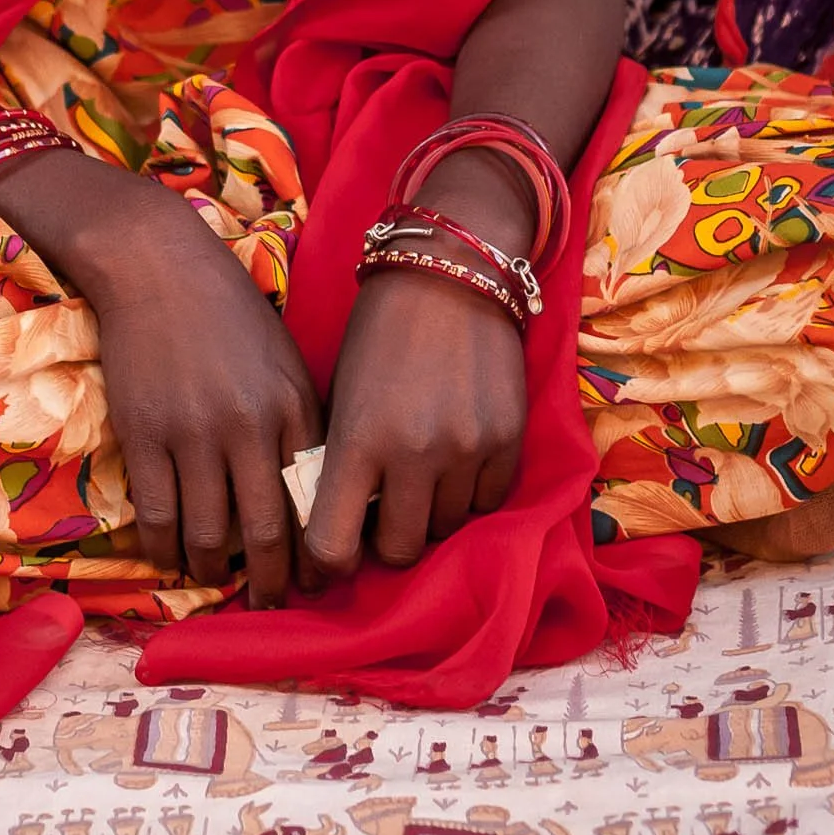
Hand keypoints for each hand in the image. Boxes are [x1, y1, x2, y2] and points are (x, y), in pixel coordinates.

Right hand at [60, 184, 322, 607]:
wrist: (157, 264)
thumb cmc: (228, 310)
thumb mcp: (283, 360)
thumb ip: (299, 424)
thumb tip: (311, 495)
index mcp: (293, 406)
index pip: (314, 502)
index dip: (317, 555)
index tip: (314, 580)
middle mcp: (249, 426)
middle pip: (268, 534)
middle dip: (273, 584)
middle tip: (271, 606)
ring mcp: (194, 433)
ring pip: (210, 535)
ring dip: (215, 574)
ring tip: (217, 581)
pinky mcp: (145, 434)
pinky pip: (157, 517)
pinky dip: (165, 549)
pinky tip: (171, 555)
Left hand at [305, 267, 526, 576]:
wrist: (451, 270)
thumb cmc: (380, 330)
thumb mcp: (340, 390)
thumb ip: (339, 458)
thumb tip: (330, 525)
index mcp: (356, 438)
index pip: (331, 546)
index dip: (325, 564)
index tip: (327, 559)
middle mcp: (413, 453)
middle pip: (398, 552)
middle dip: (385, 540)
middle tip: (381, 512)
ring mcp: (466, 449)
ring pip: (446, 529)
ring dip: (429, 513)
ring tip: (420, 473)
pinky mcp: (508, 441)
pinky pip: (487, 503)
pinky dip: (469, 493)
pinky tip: (456, 458)